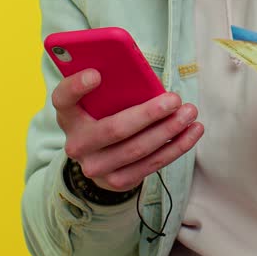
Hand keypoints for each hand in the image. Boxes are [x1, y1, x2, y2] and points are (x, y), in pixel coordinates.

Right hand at [51, 70, 203, 191]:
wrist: (99, 156)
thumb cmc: (105, 114)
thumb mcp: (99, 99)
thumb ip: (114, 86)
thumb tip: (147, 78)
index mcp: (69, 115)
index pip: (63, 98)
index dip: (77, 86)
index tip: (96, 74)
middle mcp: (77, 143)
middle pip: (114, 129)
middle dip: (149, 114)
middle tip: (175, 99)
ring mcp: (96, 166)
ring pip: (137, 149)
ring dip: (169, 130)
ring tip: (190, 113)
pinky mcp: (117, 181)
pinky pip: (152, 164)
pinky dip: (176, 147)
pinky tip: (193, 131)